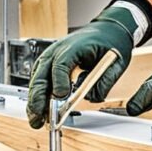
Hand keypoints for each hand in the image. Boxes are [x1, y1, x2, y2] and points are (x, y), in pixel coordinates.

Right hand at [25, 6, 135, 128]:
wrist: (106, 30)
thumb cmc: (110, 43)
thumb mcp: (116, 62)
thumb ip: (105, 82)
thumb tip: (92, 98)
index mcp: (74, 46)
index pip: (61, 64)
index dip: (59, 81)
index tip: (61, 96)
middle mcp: (57, 51)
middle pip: (42, 74)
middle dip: (39, 98)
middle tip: (40, 117)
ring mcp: (50, 57)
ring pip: (36, 80)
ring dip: (34, 101)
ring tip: (36, 120)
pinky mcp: (48, 65)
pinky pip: (39, 81)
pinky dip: (37, 97)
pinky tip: (38, 111)